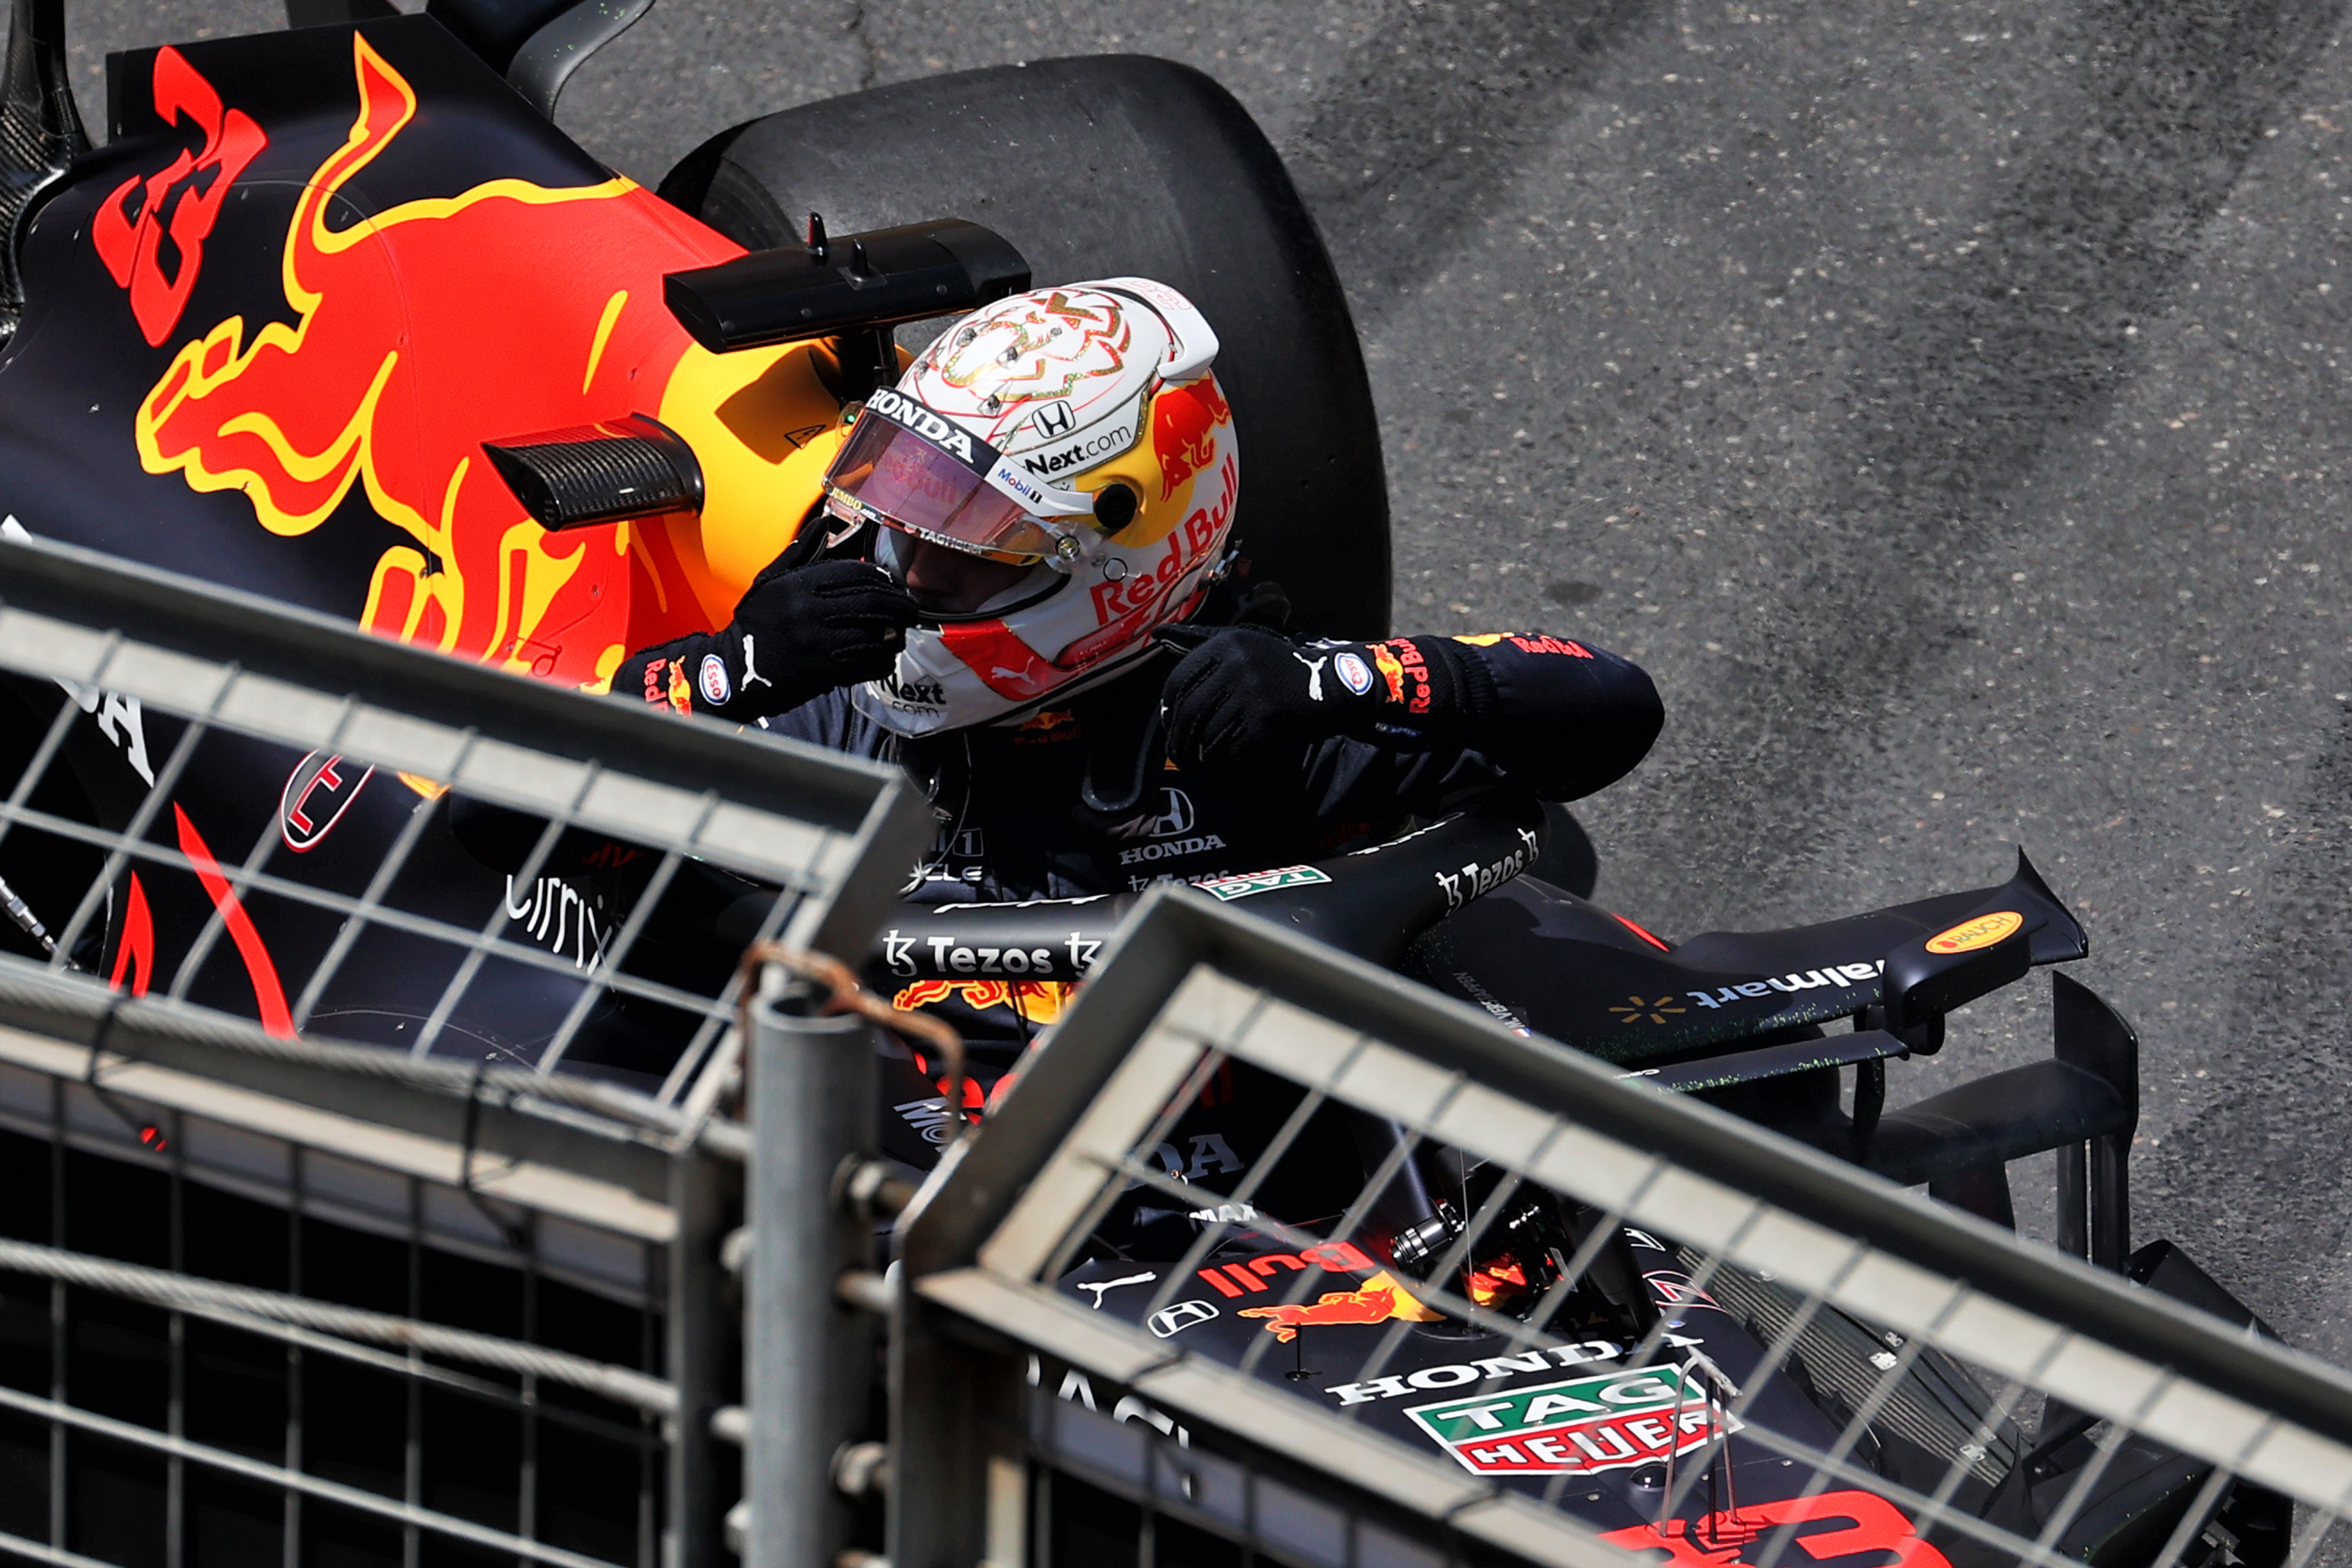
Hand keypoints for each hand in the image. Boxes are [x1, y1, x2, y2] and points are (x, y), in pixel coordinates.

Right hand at [627, 559, 918, 719]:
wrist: (735, 670)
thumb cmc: (755, 622)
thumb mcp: (770, 580)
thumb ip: (800, 552)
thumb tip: (824, 522)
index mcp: (800, 584)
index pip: (856, 573)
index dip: (882, 577)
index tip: (892, 582)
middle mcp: (812, 611)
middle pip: (873, 602)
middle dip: (899, 604)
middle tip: (910, 608)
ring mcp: (820, 643)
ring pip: (874, 634)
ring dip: (894, 633)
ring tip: (901, 632)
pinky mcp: (825, 672)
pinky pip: (867, 663)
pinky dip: (882, 659)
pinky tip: (886, 655)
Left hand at [1162, 628, 1393, 767]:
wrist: (1331, 685)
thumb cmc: (1281, 668)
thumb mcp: (1244, 644)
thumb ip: (1202, 642)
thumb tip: (1160, 633)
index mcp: (1226, 644)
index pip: (1178, 681)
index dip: (1169, 708)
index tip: (1171, 723)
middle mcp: (1236, 664)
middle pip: (1189, 711)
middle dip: (1179, 739)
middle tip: (1178, 754)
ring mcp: (1252, 692)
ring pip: (1208, 733)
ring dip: (1197, 755)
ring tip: (1195, 763)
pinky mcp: (1266, 719)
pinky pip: (1231, 747)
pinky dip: (1221, 761)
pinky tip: (1219, 765)